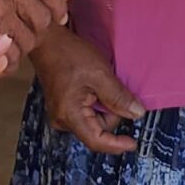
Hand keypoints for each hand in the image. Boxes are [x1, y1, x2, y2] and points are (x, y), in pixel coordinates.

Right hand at [29, 24, 143, 153]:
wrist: (47, 40)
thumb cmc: (70, 55)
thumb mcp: (100, 74)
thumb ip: (119, 97)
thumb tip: (137, 114)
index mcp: (70, 115)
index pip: (97, 141)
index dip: (117, 144)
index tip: (134, 143)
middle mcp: (62, 120)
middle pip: (97, 130)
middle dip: (112, 113)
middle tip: (112, 87)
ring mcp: (61, 114)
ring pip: (93, 121)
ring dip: (104, 106)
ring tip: (100, 83)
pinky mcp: (63, 107)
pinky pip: (86, 112)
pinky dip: (97, 103)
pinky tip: (95, 86)